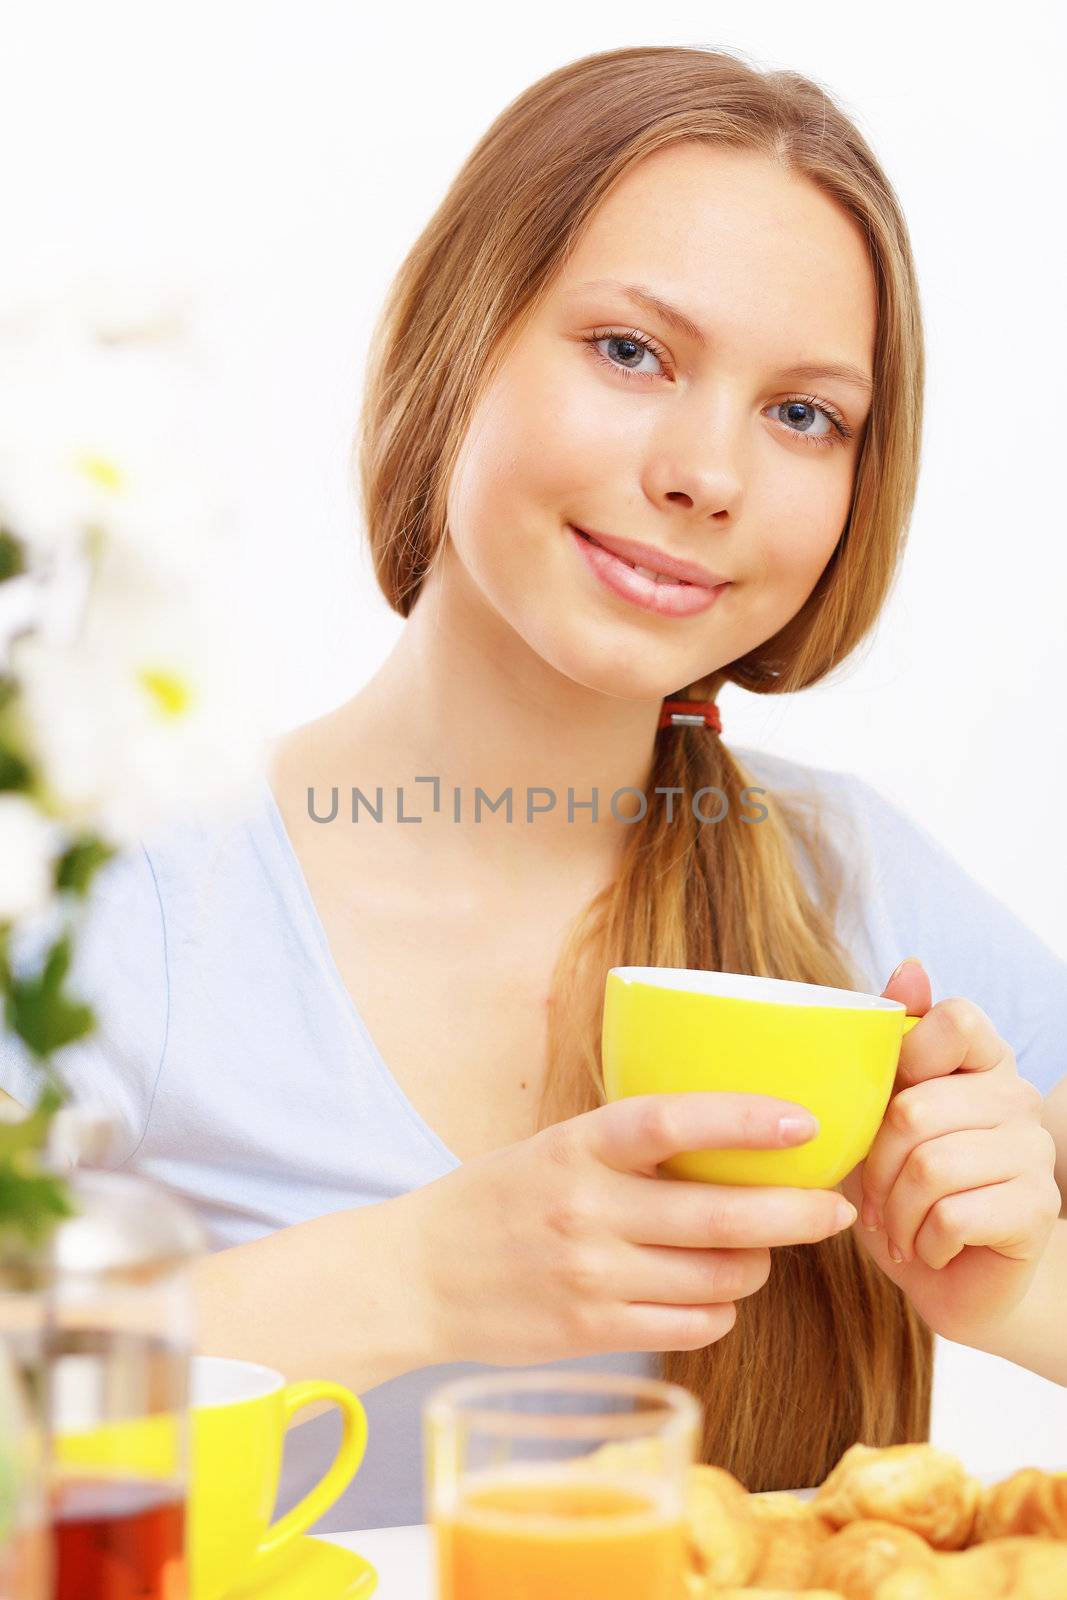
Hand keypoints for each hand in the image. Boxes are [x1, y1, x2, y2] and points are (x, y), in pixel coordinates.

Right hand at [402, 1093, 856, 1366]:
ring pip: (719, 1278)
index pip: (672, 1121)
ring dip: (757, 1265)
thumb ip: (629, 1146)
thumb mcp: (555, 1147)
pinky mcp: (593, 1331)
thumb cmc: (500, 1199)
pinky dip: (720, 1310)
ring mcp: (591, 1276)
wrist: (419, 1276)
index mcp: (576, 1146)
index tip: (803, 1120)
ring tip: (759, 1250)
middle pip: (721, 1214)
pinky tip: (713, 1294)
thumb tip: (735, 1137)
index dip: (744, 1118)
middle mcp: (587, 1210)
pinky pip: (693, 1327)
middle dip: (797, 1213)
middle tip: (836, 1208)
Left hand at [842, 960, 1059, 1345]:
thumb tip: (912, 967)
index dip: (905, 1061)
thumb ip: (890, 1040)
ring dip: (894, 1212)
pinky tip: (929, 1247)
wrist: (947, 1276)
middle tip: (873, 1198)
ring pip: (929, 1167)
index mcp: (980, 1060)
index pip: (954, 1019)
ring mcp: (1033, 1151)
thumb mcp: (875, 1113)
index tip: (885, 1111)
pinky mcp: (1037, 1208)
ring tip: (896, 1227)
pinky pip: (953, 1215)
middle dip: (874, 1167)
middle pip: (915, 1110)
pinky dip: (923, 1242)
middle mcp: (1014, 1096)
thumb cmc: (902, 1187)